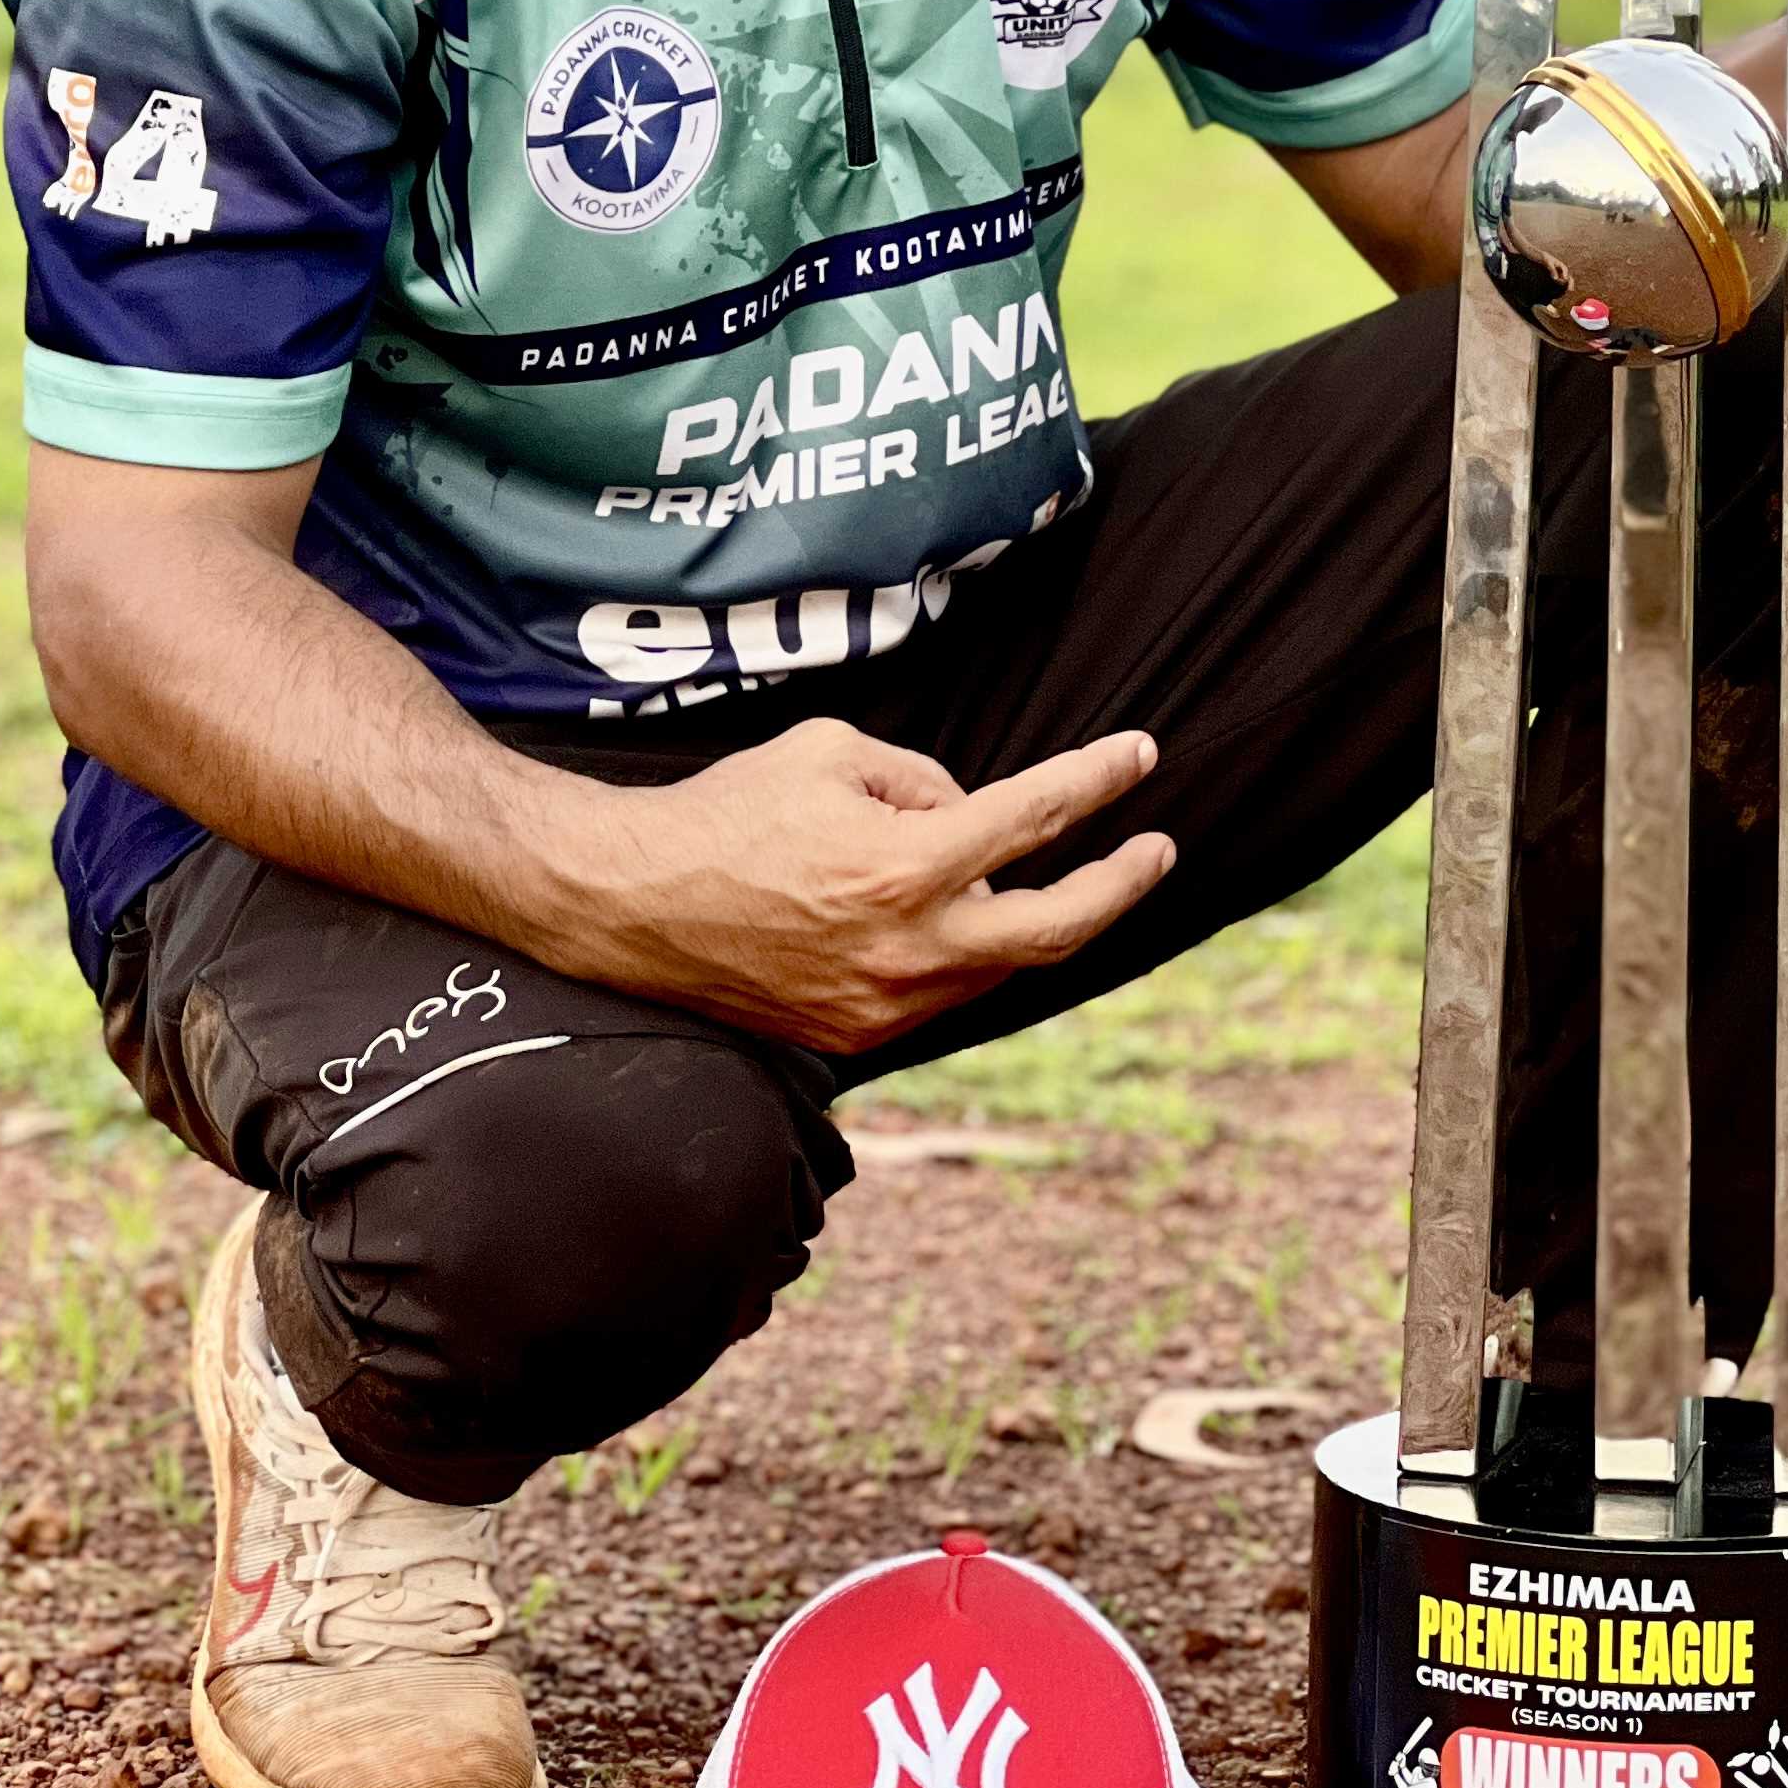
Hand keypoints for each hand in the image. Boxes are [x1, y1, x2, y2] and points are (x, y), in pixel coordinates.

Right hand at [546, 716, 1174, 1058]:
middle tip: (1156, 849)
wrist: (631, 904)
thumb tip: (970, 815)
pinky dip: (974, 951)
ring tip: (1062, 876)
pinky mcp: (858, 1036)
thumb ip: (920, 779)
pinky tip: (978, 919)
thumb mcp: (831, 752)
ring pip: (1003, 964)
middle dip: (1122, 883)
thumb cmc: (727, 812)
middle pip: (1060, 927)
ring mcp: (887, 1004)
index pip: (1035, 818)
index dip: (1099, 781)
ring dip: (1041, 919)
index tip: (1140, 756)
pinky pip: (947, 991)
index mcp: (906, 867)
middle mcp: (909, 948)